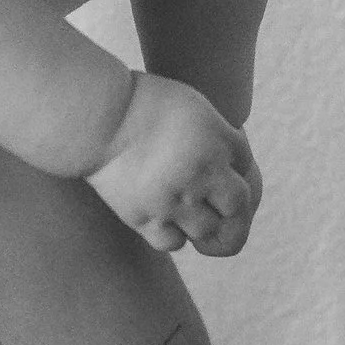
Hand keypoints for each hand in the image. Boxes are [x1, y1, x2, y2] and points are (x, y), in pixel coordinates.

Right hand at [88, 73, 262, 257]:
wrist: (96, 118)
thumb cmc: (140, 102)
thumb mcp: (191, 102)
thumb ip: (215, 130)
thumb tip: (230, 154)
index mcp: (217, 140)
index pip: (247, 164)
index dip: (237, 167)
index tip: (221, 165)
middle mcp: (203, 174)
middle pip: (238, 206)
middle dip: (232, 205)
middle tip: (217, 203)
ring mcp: (174, 200)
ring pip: (207, 231)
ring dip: (202, 222)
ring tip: (186, 210)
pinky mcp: (144, 218)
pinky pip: (171, 242)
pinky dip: (172, 235)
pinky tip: (164, 219)